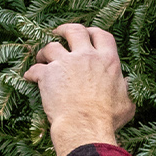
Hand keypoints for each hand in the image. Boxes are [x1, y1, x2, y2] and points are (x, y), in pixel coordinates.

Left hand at [24, 23, 136, 155]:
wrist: (85, 126)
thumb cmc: (107, 119)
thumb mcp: (127, 103)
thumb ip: (126, 90)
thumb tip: (127, 83)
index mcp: (108, 61)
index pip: (102, 35)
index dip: (93, 31)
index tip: (87, 33)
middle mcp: (87, 56)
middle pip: (75, 31)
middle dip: (65, 29)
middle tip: (59, 33)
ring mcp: (66, 63)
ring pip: (51, 46)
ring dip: (44, 51)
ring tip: (41, 57)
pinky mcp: (47, 74)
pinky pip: (35, 69)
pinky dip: (31, 73)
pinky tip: (29, 77)